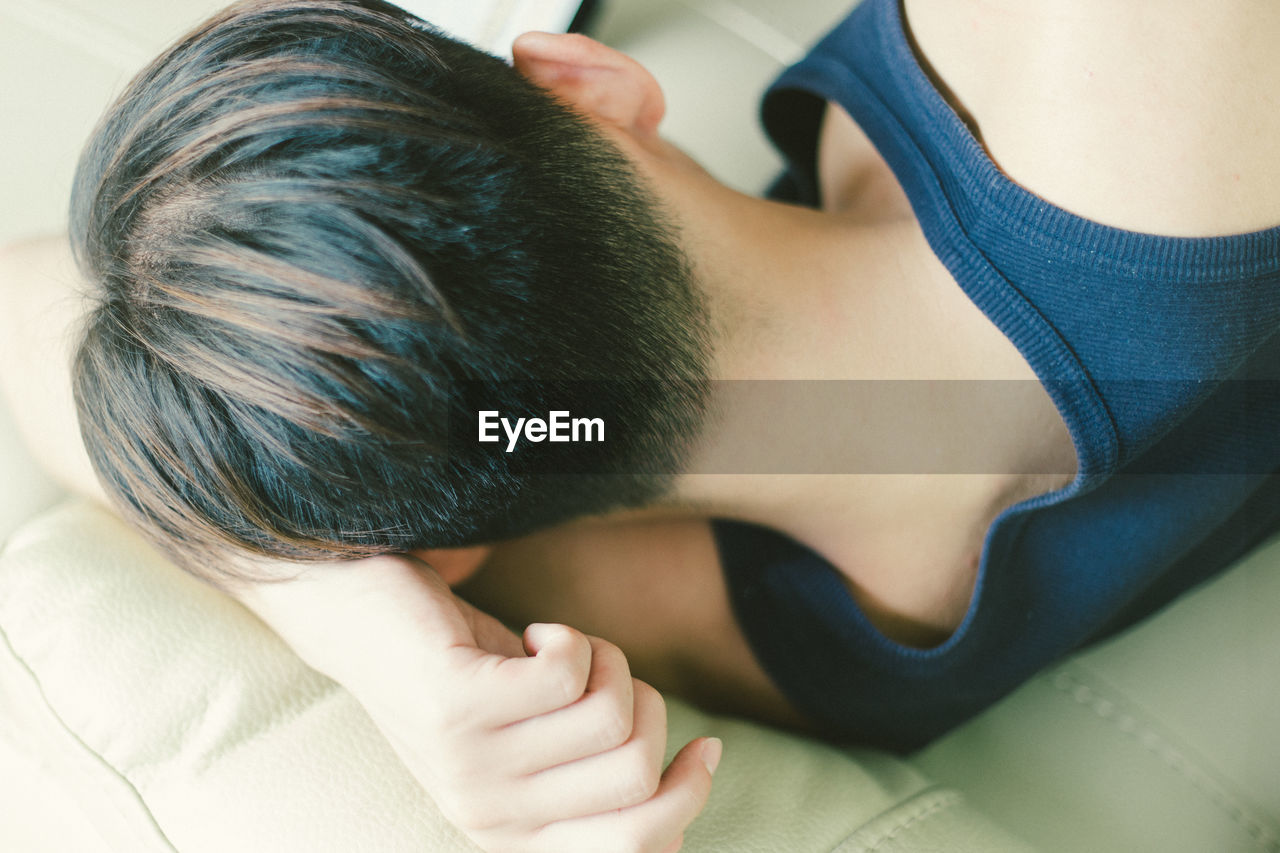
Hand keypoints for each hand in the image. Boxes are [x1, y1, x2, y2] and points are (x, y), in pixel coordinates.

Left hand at [232, 554, 720, 852]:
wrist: (362, 613)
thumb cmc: (467, 667)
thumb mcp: (535, 729)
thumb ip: (593, 763)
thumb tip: (697, 776)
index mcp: (515, 831)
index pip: (636, 844)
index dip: (688, 796)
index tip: (705, 746)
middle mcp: (491, 812)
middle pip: (638, 770)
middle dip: (646, 704)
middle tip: (602, 670)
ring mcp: (470, 762)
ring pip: (611, 715)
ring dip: (606, 660)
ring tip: (558, 646)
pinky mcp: (457, 705)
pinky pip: (569, 673)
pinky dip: (570, 637)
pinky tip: (535, 632)